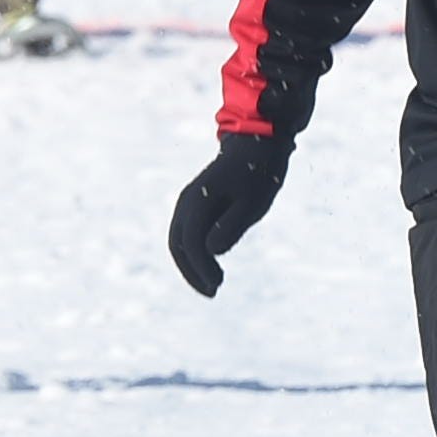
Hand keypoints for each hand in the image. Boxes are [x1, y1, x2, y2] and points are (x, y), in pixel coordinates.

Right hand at [166, 132, 289, 296]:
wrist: (256, 144)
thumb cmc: (258, 172)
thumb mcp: (253, 201)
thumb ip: (232, 226)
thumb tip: (212, 251)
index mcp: (199, 200)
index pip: (193, 242)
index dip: (202, 267)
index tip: (218, 284)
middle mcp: (187, 202)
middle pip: (178, 245)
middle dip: (192, 272)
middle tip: (213, 292)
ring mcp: (188, 203)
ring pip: (179, 241)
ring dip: (190, 266)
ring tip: (211, 285)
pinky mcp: (195, 205)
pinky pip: (186, 234)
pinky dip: (193, 254)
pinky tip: (208, 265)